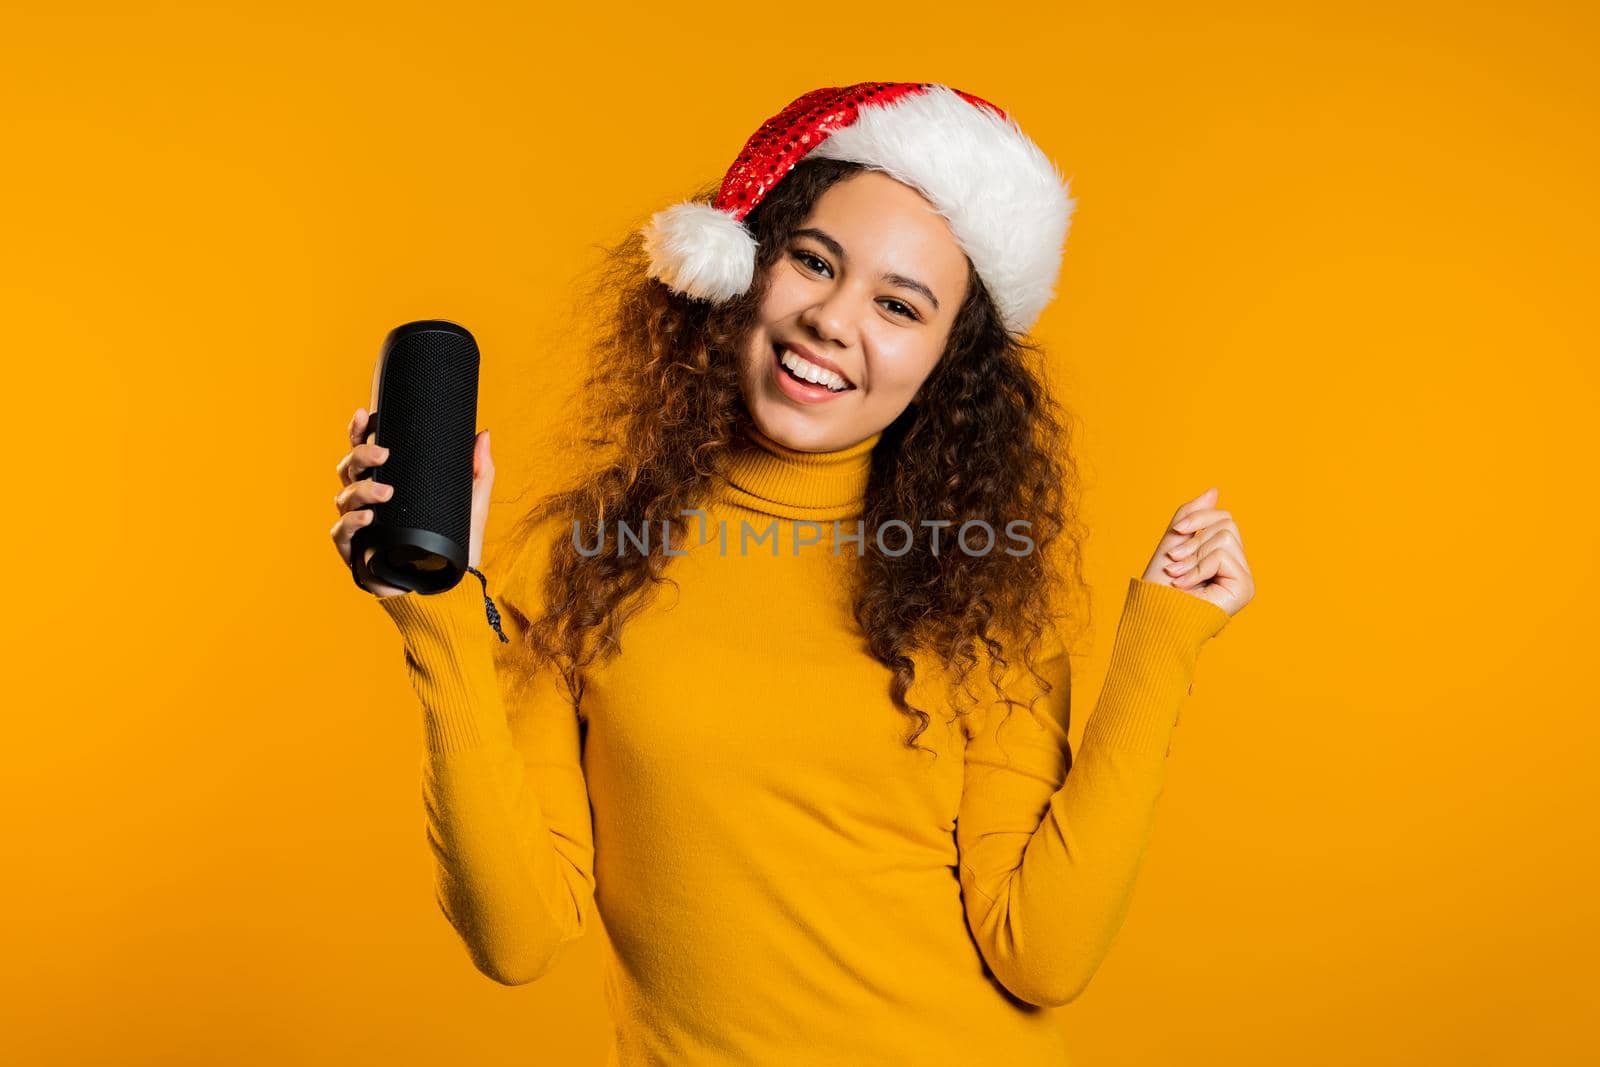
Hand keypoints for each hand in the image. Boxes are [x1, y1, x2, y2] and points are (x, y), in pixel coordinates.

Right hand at [330, 407, 494, 597]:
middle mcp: (368, 501)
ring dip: (361, 490)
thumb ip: (479, 471)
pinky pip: (341, 533)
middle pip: (348, 468)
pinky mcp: (356, 553)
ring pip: (343, 497)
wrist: (452, 589)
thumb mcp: (472, 506)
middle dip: (360, 455)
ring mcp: (360, 526)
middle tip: (383, 454)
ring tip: (386, 494)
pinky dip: (351, 522)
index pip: (366, 453)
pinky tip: (368, 517)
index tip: (365, 413)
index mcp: (389, 484)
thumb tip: (482, 433)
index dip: (359, 431)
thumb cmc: (457, 546)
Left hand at [1140, 486, 1253, 616]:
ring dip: (1193, 555)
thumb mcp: (1174, 541)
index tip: (1176, 533)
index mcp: (1224, 556)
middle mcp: (1238, 566)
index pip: (1223, 517)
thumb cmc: (1159, 585)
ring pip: (1224, 537)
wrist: (1152, 615)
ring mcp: (1244, 577)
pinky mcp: (1245, 587)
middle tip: (1175, 564)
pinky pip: (1223, 554)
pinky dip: (1198, 567)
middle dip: (1193, 540)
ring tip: (1178, 577)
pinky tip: (1185, 586)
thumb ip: (1193, 516)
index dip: (1197, 519)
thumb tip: (1215, 490)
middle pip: (1226, 524)